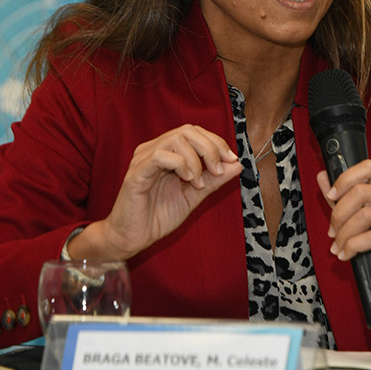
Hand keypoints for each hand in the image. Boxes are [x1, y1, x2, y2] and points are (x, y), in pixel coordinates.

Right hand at [68, 124, 241, 260]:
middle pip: (188, 130)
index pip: (194, 132)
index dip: (216, 142)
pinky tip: (187, 180)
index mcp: (167, 152)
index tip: (231, 160)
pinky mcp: (136, 173)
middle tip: (218, 170)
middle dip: (210, 147)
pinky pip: (161, 156)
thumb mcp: (194, 196)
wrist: (133, 239)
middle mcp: (154, 150)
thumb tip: (237, 164)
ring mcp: (143, 159)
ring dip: (196, 160)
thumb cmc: (158, 216)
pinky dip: (181, 164)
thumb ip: (214, 180)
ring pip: (176, 139)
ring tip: (199, 183)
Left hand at [317, 162, 370, 325]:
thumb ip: (343, 199)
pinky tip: (347, 255)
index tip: (331, 196)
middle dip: (339, 214)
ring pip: (365, 215)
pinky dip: (354, 246)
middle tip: (332, 232)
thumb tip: (322, 176)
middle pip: (362, 191)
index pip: (368, 168)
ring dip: (344, 234)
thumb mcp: (360, 222)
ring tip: (338, 247)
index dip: (345, 179)